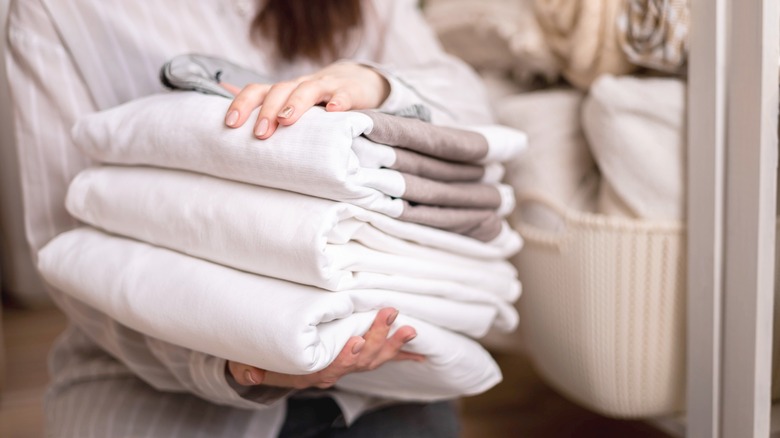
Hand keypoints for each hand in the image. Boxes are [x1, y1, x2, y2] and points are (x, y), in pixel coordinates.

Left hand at [222, 62, 389, 138]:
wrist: (359, 82)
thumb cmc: (318, 99)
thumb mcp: (290, 100)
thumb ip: (263, 100)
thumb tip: (224, 91)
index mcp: (285, 91)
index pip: (258, 90)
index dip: (243, 104)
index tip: (231, 124)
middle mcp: (302, 85)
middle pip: (280, 90)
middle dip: (268, 110)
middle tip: (260, 133)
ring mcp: (327, 87)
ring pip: (309, 89)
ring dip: (296, 103)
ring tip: (286, 120)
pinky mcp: (350, 92)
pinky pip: (344, 94)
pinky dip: (338, 101)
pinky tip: (333, 111)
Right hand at [227, 308, 423, 388]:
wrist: (274, 369)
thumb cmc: (262, 361)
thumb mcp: (247, 364)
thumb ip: (247, 368)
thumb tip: (249, 372)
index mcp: (311, 374)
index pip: (332, 368)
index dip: (345, 358)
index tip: (357, 343)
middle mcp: (334, 373)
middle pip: (360, 361)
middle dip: (377, 339)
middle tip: (390, 315)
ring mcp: (348, 366)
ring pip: (374, 359)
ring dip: (393, 344)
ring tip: (409, 328)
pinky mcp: (357, 359)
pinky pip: (381, 359)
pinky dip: (401, 356)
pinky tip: (420, 354)